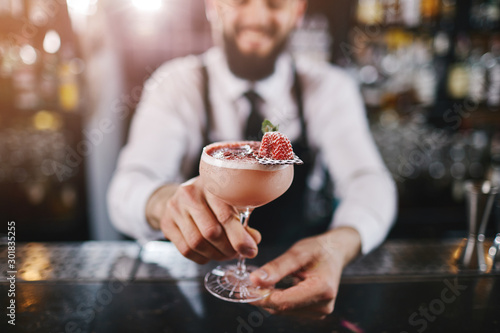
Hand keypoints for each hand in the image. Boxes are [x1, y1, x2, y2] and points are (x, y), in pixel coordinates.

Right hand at [146, 177, 260, 263]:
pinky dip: (202, 257)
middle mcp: (190, 194)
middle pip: (211, 232)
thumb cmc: (212, 198)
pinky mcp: (167, 223)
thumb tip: (253, 241)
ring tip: (225, 254)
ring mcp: (175, 209)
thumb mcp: (229, 200)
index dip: (239, 238)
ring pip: (197, 243)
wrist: (180, 195)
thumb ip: (242, 219)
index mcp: (211, 185)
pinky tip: (210, 253)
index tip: (251, 250)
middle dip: (229, 248)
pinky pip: (186, 250)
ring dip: (216, 255)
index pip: (225, 215)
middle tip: (237, 252)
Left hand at [250, 227, 360, 319]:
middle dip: (262, 296)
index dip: (262, 296)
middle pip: (282, 308)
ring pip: (283, 310)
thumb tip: (255, 280)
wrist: (335, 252)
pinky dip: (277, 299)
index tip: (245, 288)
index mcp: (322, 289)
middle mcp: (323, 305)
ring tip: (259, 282)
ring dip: (269, 298)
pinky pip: (288, 309)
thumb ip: (277, 267)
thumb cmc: (319, 249)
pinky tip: (271, 287)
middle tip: (246, 283)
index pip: (285, 301)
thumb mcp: (298, 252)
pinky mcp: (313, 312)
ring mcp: (319, 311)